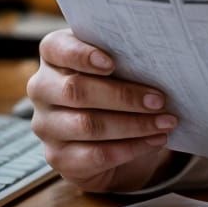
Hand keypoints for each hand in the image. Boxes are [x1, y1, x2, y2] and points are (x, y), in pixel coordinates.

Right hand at [27, 29, 180, 193]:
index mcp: (53, 56)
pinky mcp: (58, 157)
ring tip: (165, 122)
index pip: (56, 48)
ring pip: (88, 125)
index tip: (112, 63)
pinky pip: (95, 155)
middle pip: (76, 91)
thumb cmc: (115, 84)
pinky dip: (131, 148)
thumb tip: (160, 59)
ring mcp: (46, 125)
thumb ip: (126, 55)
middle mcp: (42, 89)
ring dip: (134, 125)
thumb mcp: (118, 64)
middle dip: (123, 96)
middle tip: (159, 100)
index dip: (81, 55)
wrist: (109, 131)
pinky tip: (155, 140)